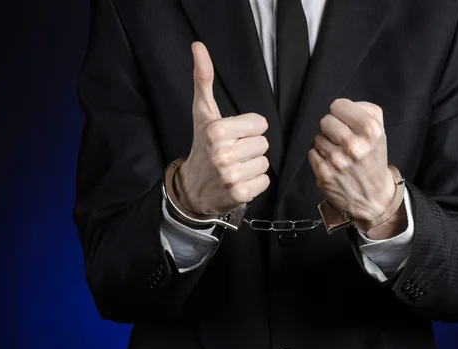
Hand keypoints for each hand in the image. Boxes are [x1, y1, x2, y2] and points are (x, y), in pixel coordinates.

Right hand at [175, 42, 270, 214]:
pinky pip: (265, 181)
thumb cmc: (202, 146)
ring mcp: (232, 175)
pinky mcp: (241, 194)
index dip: (249, 129)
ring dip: (253, 165)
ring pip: (265, 162)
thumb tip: (198, 46)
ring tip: (236, 166)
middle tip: (233, 153)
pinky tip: (239, 180)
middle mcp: (223, 154)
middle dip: (251, 147)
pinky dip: (255, 182)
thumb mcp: (203, 113)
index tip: (233, 136)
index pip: (260, 124)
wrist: (192, 188)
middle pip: (264, 143)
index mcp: (218, 131)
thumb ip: (204, 79)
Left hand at [308, 98, 405, 236]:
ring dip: (326, 144)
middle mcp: (353, 145)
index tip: (346, 122)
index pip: (338, 105)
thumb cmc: (373, 160)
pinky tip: (333, 165)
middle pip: (325, 120)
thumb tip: (342, 106)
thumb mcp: (380, 132)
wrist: (373, 197)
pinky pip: (312, 153)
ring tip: (340, 155)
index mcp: (370, 130)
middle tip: (342, 140)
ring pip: (318, 137)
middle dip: (332, 128)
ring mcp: (337, 160)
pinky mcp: (324, 173)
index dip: (341, 113)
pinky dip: (320, 158)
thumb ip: (365, 111)